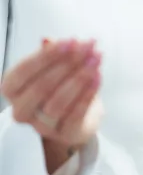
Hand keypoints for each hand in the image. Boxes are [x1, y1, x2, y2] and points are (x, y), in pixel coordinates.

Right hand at [0, 39, 102, 169]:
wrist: (77, 120)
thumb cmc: (60, 87)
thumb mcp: (55, 68)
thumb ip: (52, 54)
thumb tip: (48, 40)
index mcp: (12, 89)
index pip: (24, 71)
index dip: (48, 55)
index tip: (71, 40)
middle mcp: (21, 110)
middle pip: (41, 86)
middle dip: (67, 64)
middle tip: (89, 47)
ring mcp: (41, 126)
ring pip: (57, 102)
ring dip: (79, 78)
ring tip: (95, 60)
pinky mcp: (64, 134)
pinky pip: (75, 115)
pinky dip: (87, 94)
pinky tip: (98, 77)